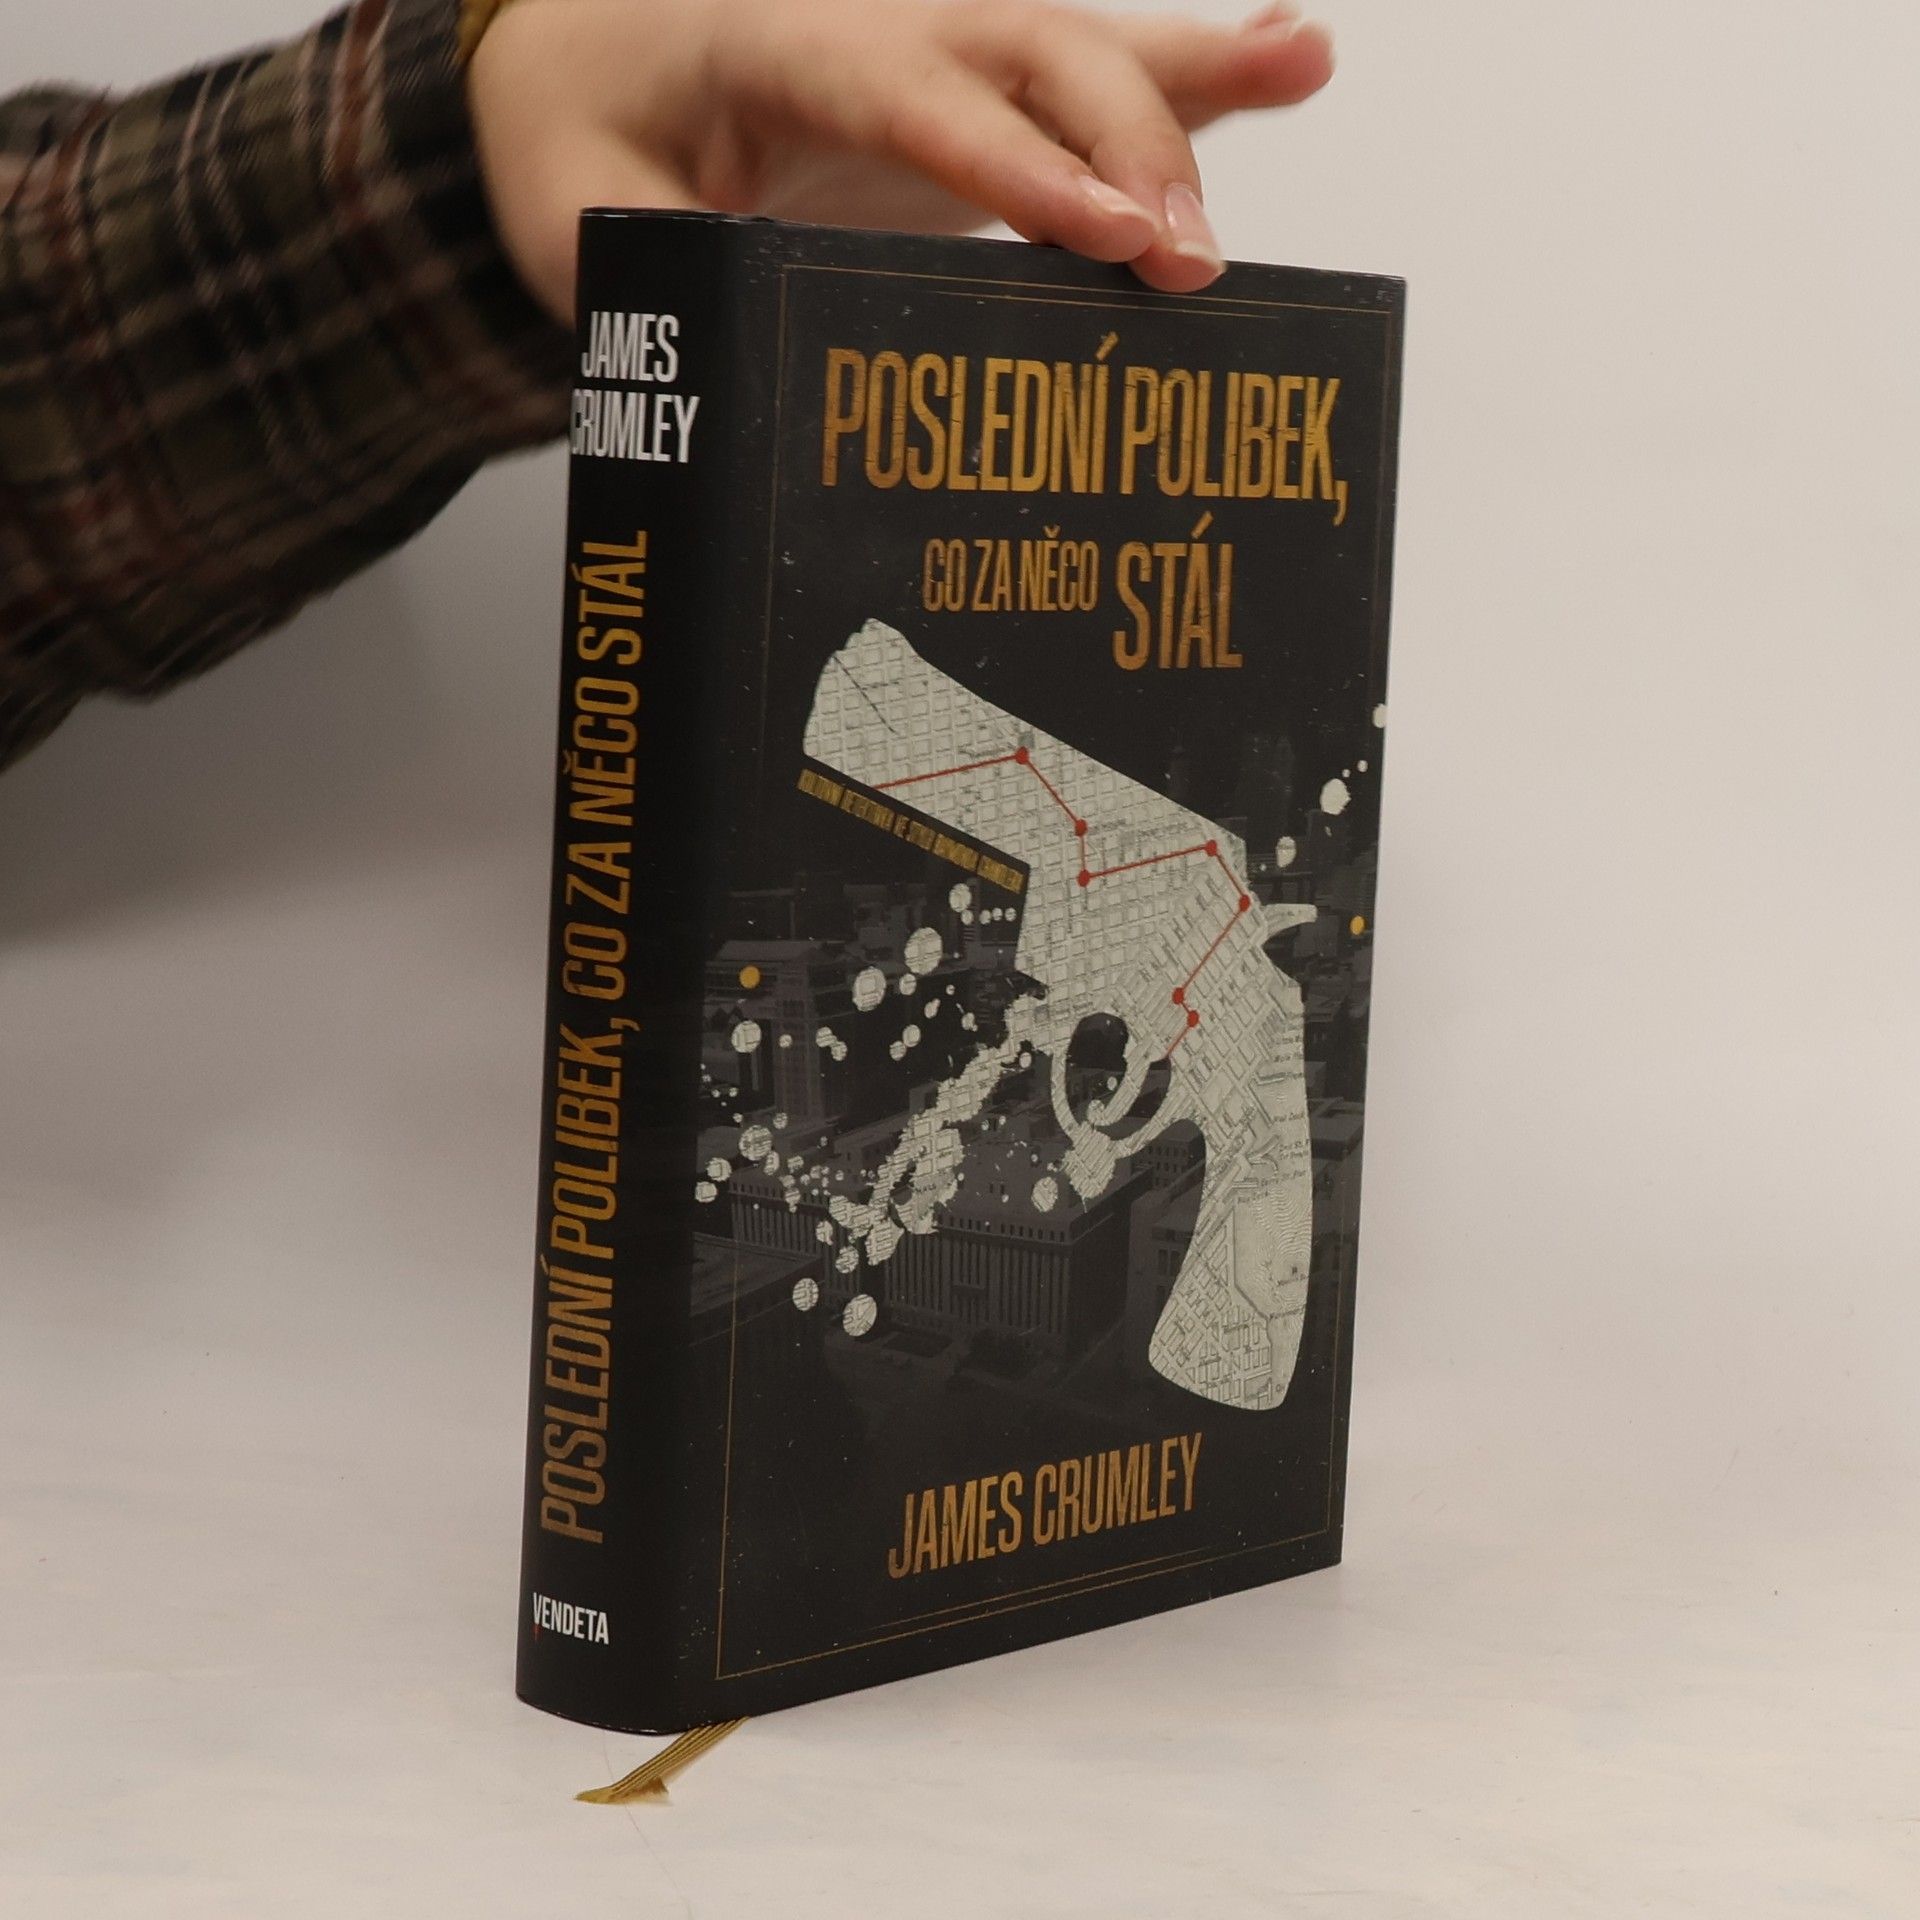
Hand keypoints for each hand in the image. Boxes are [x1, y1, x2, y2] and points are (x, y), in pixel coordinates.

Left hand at [468, 0, 1334, 319]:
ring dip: (1183, 94)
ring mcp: (936, 42)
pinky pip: (1092, 63)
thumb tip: (757, 333)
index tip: (1102, 234)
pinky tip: (1288, 56)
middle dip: (1123, 148)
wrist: (589, 66)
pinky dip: (1194, 66)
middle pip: (1029, 55)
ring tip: (1300, 67)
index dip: (1018, 164)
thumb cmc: (588, 148)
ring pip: (1078, 46)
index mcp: (778, 46)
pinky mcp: (973, 84)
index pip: (916, 98)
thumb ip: (661, 267)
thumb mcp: (582, 220)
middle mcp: (878, 20)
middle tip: (1185, 262)